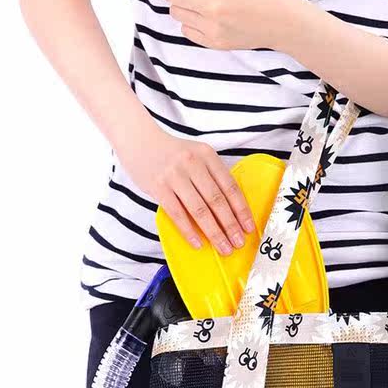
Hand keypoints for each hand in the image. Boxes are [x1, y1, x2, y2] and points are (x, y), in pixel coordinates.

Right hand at [117, 125, 254, 254]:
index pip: (230, 186)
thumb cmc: (171, 154)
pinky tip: (198, 243)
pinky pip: (177, 214)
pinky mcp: (158, 186)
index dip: (241, 209)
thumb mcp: (196, 156)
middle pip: (217, 200)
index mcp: (207, 155)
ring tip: (223, 247)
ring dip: (214, 232)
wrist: (138, 140)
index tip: (248, 227)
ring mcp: (175, 175)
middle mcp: (193, 163)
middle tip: (238, 242)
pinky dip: (189, 231)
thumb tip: (230, 210)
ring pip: (200, 209)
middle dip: (230, 225)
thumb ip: (211, 176)